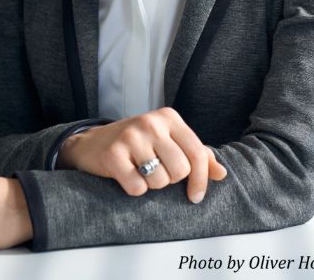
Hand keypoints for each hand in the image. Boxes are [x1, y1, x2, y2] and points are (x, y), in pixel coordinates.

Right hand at [57, 106, 227, 203]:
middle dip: (170, 179)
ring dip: (151, 185)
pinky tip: (126, 175)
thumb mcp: (168, 141)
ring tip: (140, 171)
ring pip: (159, 182)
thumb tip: (222, 174)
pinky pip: (137, 188)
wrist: (92, 143)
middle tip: (156, 171)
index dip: (201, 180)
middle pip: (180, 170)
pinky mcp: (113, 154)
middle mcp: (151, 122)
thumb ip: (197, 155)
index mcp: (169, 117)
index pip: (198, 153)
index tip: (196, 196)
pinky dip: (134, 189)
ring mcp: (131, 137)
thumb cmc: (138, 144)